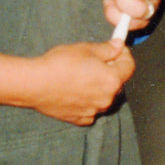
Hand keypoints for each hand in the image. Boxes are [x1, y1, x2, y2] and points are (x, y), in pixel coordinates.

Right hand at [0, 41, 134, 125]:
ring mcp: (93, 111)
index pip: (129, 66)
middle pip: (116, 82)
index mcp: (112, 80)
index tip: (116, 50)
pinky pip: (90, 108)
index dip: (124, 55)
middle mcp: (107, 99)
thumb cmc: (60, 64)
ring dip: (98, 87)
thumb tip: (119, 46)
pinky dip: (86, 100)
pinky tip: (73, 91)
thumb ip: (107, 49)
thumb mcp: (86, 49)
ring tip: (80, 76)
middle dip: (110, 71)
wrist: (34, 84)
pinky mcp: (80, 119)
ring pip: (103, 96)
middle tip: (94, 61)